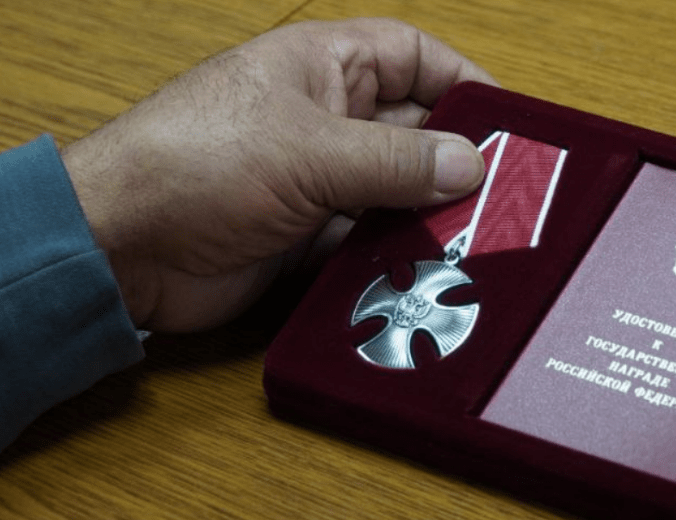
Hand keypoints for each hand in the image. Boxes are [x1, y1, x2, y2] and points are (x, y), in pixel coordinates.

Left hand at [61, 18, 496, 331]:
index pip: (414, 57)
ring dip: (430, 213)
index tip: (511, 122)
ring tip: (478, 237)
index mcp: (325, 67)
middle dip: (456, 159)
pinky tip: (429, 267)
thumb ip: (397, 160)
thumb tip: (469, 164)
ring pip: (396, 190)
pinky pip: (370, 238)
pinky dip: (397, 252)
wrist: (124, 247)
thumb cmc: (197, 163)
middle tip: (506, 194)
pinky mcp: (309, 233)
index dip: (464, 83)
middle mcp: (326, 118)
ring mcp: (318, 179)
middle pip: (414, 129)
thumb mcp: (311, 152)